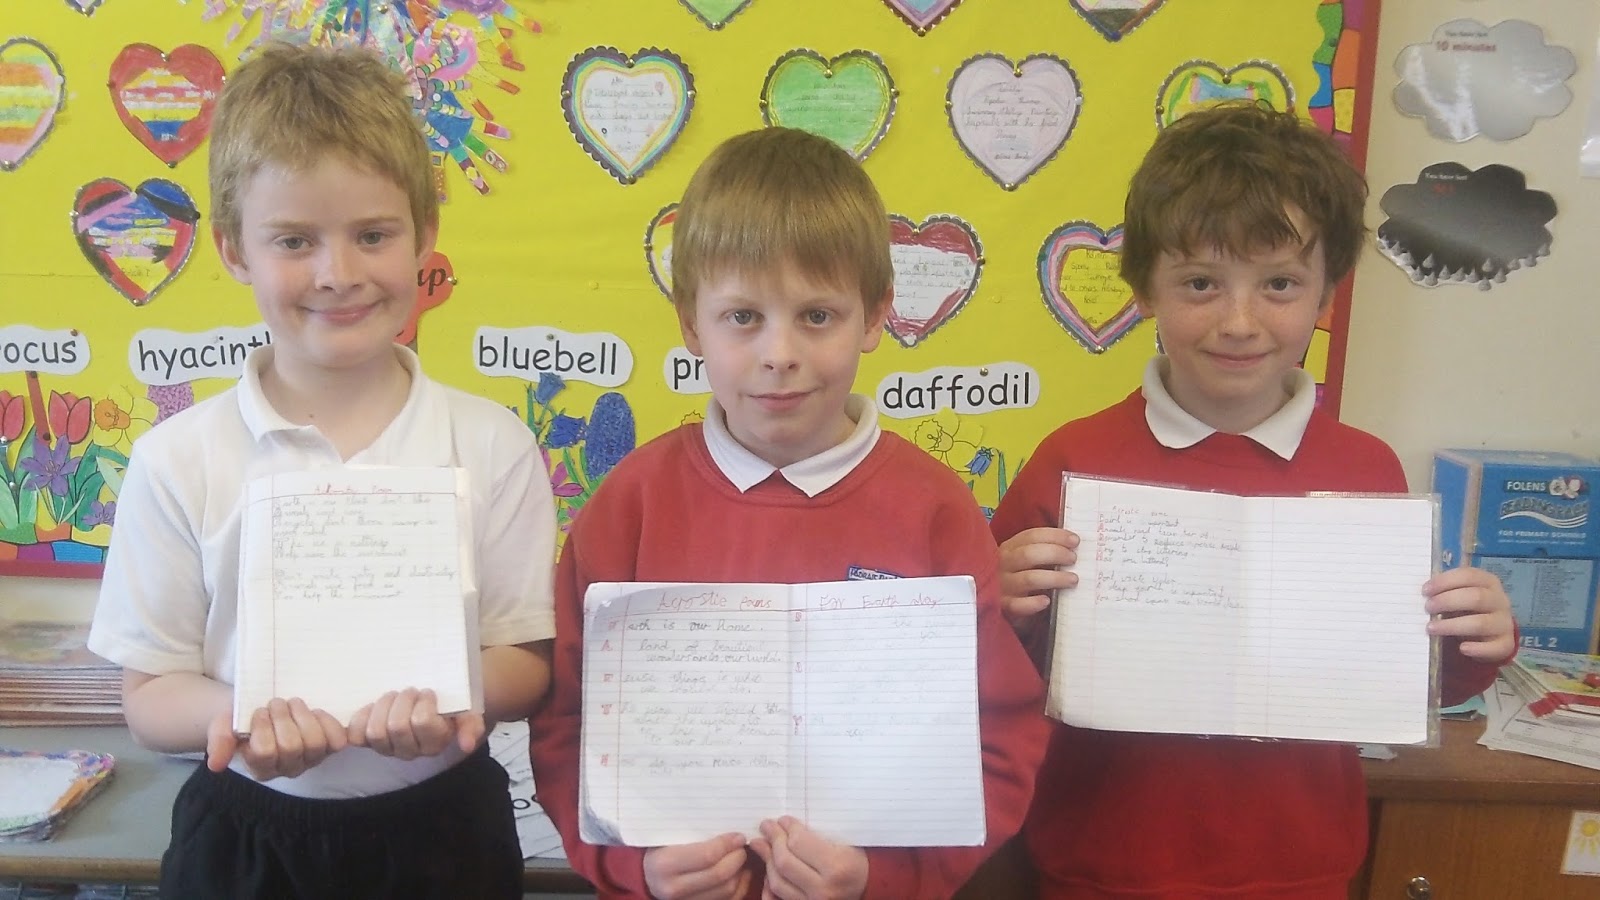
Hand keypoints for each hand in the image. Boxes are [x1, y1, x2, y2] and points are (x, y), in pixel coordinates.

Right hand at [205, 697, 345, 779]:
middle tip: (275, 703)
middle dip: (282, 718)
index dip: (262, 727)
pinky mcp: (330, 747)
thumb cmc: (244, 719)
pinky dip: (327, 722)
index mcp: (261, 768)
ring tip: (292, 703)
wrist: (266, 707)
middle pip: (291, 746)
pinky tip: (314, 710)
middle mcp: (288, 769)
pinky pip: (337, 740)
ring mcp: (312, 759)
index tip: (258, 711)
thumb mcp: (224, 726)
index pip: (264, 752)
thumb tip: (215, 765)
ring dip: (303, 716)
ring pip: (315, 743)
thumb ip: (219, 742)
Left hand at [347, 688, 485, 759]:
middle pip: (397, 726)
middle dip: (403, 700)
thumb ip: (472, 726)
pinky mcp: (368, 742)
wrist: (435, 704)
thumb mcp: (469, 712)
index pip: (423, 722)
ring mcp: (387, 748)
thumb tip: (466, 745)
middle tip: (411, 690)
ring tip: (394, 695)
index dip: (424, 703)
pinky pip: (356, 736)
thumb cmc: (451, 706)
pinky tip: (371, 706)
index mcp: (435, 743)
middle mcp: (410, 751)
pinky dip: (359, 718)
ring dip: (383, 706)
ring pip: (376, 731)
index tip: (429, 693)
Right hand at [643, 833, 750, 899]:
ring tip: (740, 856)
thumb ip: (695, 829)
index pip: (708, 855)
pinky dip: (740, 886)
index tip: (738, 836)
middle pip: (720, 875)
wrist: (647, 875)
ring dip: (740, 872)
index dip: (728, 844)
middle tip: (741, 845)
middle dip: (738, 857)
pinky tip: (739, 873)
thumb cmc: (661, 847)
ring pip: (727, 890)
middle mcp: (673, 888)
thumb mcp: (669, 834)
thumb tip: (728, 822)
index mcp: (664, 864)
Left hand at [750, 817, 866, 899]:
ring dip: (768, 860)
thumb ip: (816, 834)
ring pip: (777, 882)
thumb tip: (783, 824)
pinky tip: (769, 869)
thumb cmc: (858, 862)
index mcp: (837, 868)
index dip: (787, 828)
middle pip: (784, 863)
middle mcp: (824, 890)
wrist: (870, 890)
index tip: (782, 819)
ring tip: (763, 844)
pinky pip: (778, 899)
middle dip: (773, 840)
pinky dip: (769, 884)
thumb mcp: (846, 843)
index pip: (799, 843)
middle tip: (767, 826)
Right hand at [998, 527, 1078, 624]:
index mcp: (1010, 548)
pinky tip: (1047, 601)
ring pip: (1029, 578)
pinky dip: (1033, 603)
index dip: (1055, 536)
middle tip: (1073, 559)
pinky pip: (1018, 605)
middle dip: (1055, 554)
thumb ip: (1046, 550)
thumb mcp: (1030, 560)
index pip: (1032, 536)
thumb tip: (1074, 543)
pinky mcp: (1005, 606)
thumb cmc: (1024, 577)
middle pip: (1029, 554)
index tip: (1075, 541)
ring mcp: (1003, 585)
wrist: (1006, 605)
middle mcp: (1004, 564)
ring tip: (1072, 580)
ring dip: (1054, 578)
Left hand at [1424, 566, 1515, 661]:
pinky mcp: (1506, 644)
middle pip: (1476, 597)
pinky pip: (1493, 647)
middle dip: (1448, 601)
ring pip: (1481, 623)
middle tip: (1427, 608)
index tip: (1425, 591)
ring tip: (1431, 628)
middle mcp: (1500, 600)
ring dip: (1452, 626)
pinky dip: (1477, 648)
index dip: (1446, 581)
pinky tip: (1462, 648)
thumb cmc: (1468, 609)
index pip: (1469, 575)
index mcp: (1488, 582)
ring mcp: (1504, 623)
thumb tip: (1422, 594)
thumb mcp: (1459, 596)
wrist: (1491, 634)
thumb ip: (1445, 592)